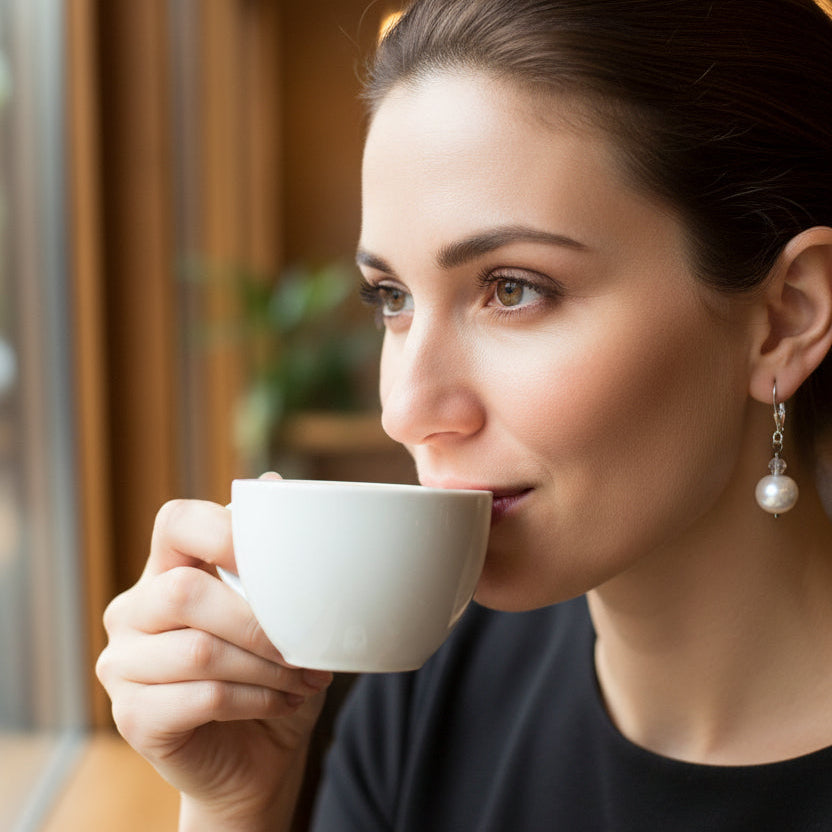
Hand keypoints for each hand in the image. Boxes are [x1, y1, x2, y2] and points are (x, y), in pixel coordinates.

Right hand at [96, 490, 332, 828]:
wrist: (259, 753)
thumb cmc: (271, 670)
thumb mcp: (281, 610)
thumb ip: (271, 556)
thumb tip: (278, 483)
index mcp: (169, 567)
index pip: (175, 521)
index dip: (221, 530)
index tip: (272, 560)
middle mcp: (135, 608)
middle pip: (183, 591)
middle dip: (257, 621)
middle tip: (304, 645)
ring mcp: (123, 663)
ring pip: (198, 650)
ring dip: (266, 667)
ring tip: (304, 677)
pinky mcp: (131, 715)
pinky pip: (201, 697)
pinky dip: (256, 699)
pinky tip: (283, 702)